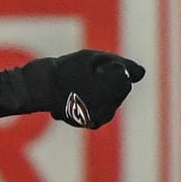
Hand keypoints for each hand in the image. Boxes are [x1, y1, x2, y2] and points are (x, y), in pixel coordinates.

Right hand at [31, 50, 146, 128]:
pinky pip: (104, 109)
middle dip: (108, 81)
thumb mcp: (93, 58)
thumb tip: (141, 74)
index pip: (125, 76)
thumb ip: (121, 64)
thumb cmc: (66, 69)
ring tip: (79, 87)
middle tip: (82, 77)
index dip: (109, 68)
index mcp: (114, 89)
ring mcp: (102, 117)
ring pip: (113, 100)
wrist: (39, 89)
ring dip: (102, 91)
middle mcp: (111, 106)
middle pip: (120, 89)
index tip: (90, 68)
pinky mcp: (92, 123)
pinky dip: (95, 102)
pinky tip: (79, 97)